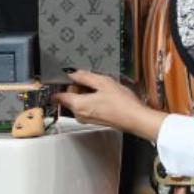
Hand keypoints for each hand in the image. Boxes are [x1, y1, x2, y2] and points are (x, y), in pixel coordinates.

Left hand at [51, 69, 165, 142]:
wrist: (135, 119)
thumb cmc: (122, 104)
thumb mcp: (103, 82)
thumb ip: (84, 76)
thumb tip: (72, 73)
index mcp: (78, 105)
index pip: (58, 96)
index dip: (62, 84)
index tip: (68, 78)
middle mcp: (79, 114)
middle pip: (69, 97)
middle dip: (77, 87)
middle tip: (92, 82)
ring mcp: (86, 119)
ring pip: (78, 102)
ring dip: (86, 93)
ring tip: (101, 89)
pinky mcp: (94, 120)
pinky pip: (87, 107)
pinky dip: (92, 99)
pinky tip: (104, 96)